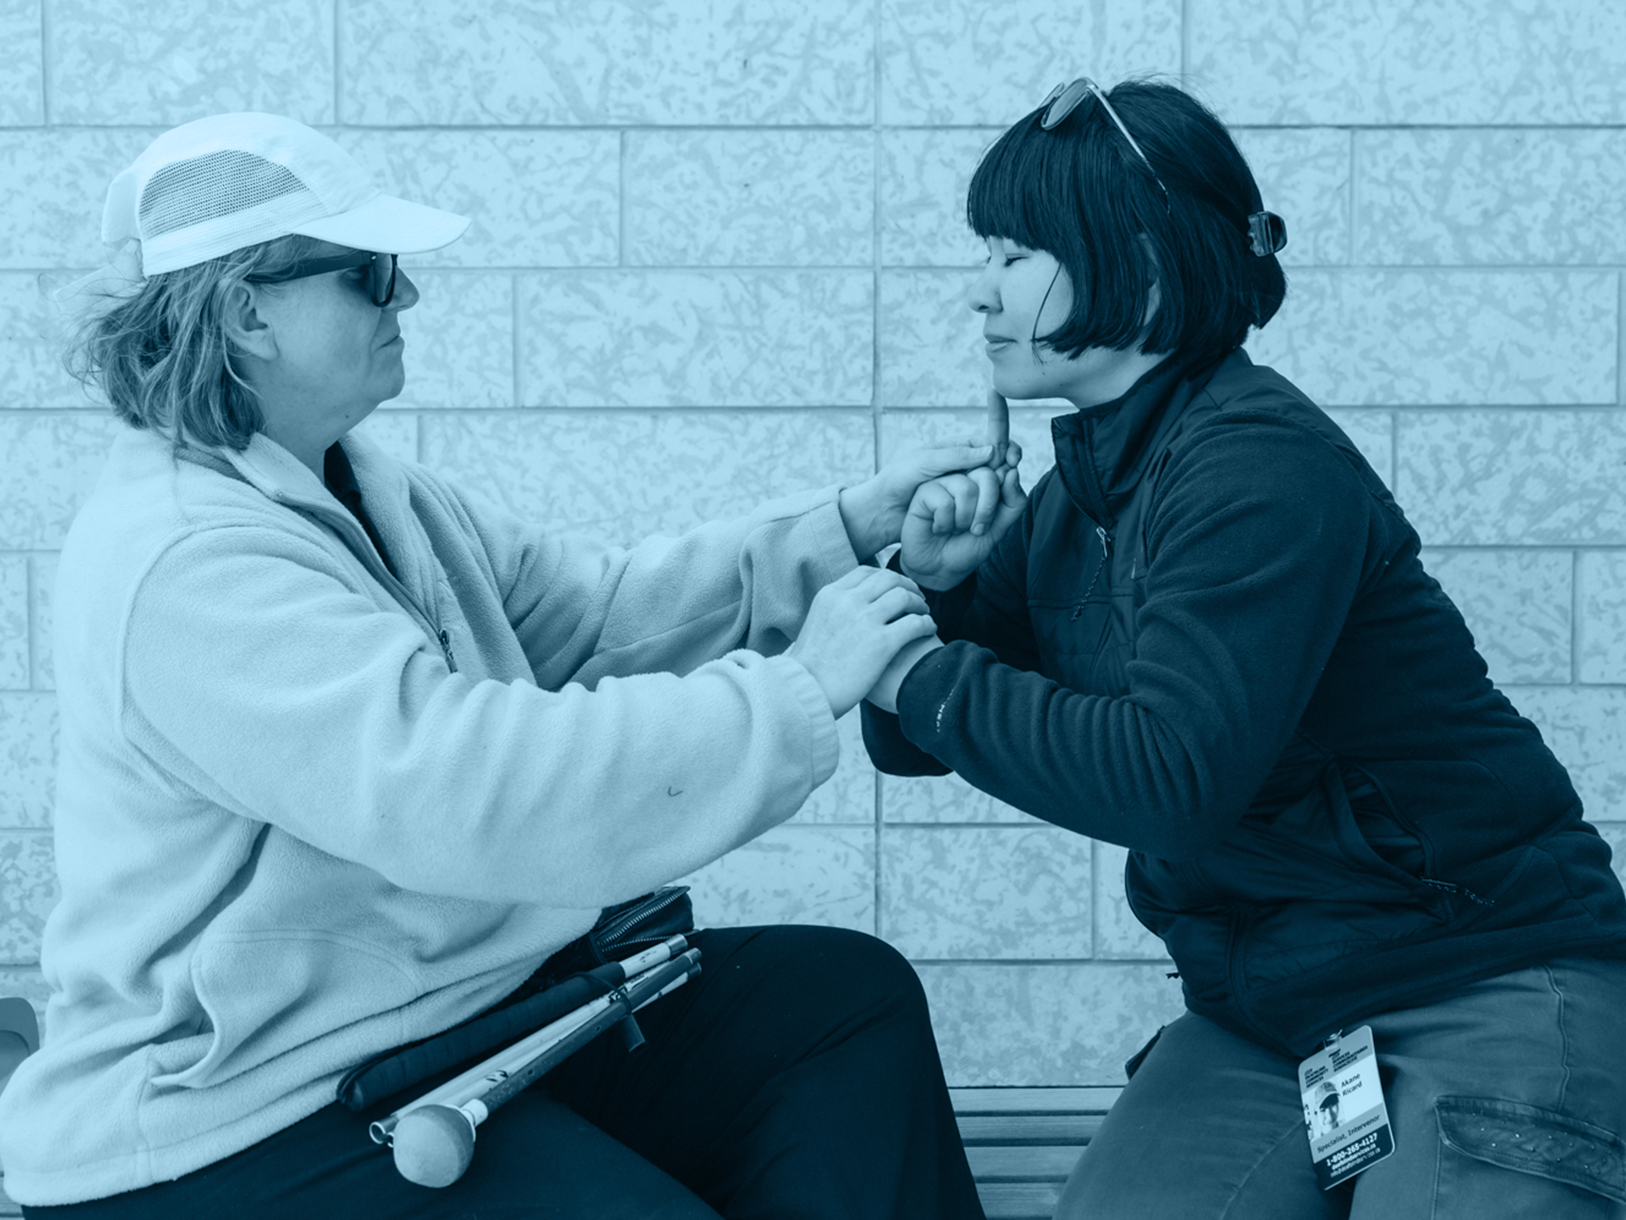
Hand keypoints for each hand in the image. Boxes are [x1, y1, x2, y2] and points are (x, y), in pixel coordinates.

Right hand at [786, 567, 937, 718]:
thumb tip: (851, 609)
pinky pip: (915, 623)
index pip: (866, 572)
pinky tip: (929, 630)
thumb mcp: (817, 624)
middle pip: (889, 579)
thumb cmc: (810, 667)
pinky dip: (927, 623)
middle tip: (916, 598)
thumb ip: (836, 610)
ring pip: (904, 597)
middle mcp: (848, 601)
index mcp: (831, 594)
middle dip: (907, 586)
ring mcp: (865, 620)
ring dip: (919, 604)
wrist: (806, 691)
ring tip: (924, 614)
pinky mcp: (882, 643)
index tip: (896, 588)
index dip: (887, 578)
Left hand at [837, 395, 1018, 558]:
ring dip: (1000, 486)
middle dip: (1007, 466)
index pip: (988, 440)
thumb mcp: (924, 462)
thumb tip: (990, 451)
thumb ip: (955, 456)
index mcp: (955, 448)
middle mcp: (964, 466)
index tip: (1011, 456)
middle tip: (1011, 471)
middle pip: (996, 462)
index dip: (1003, 445)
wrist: (884, 510)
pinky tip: (991, 506)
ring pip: (992, 484)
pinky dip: (990, 504)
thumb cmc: (899, 480)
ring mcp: (964, 486)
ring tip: (1002, 490)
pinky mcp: (962, 507)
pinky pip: (982, 503)